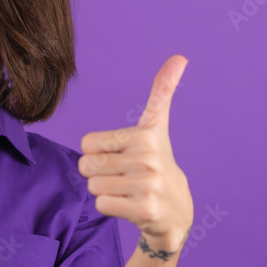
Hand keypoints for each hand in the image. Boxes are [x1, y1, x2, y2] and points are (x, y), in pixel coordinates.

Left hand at [77, 55, 192, 252]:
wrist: (176, 210)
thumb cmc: (156, 163)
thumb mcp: (157, 126)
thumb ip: (162, 92)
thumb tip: (180, 56)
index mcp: (146, 135)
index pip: (86, 143)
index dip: (97, 152)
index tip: (122, 156)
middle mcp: (149, 158)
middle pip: (87, 166)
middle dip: (99, 174)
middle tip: (124, 177)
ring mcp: (148, 185)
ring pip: (93, 186)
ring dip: (105, 191)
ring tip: (128, 191)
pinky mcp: (145, 210)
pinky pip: (101, 204)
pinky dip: (110, 208)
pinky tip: (130, 206)